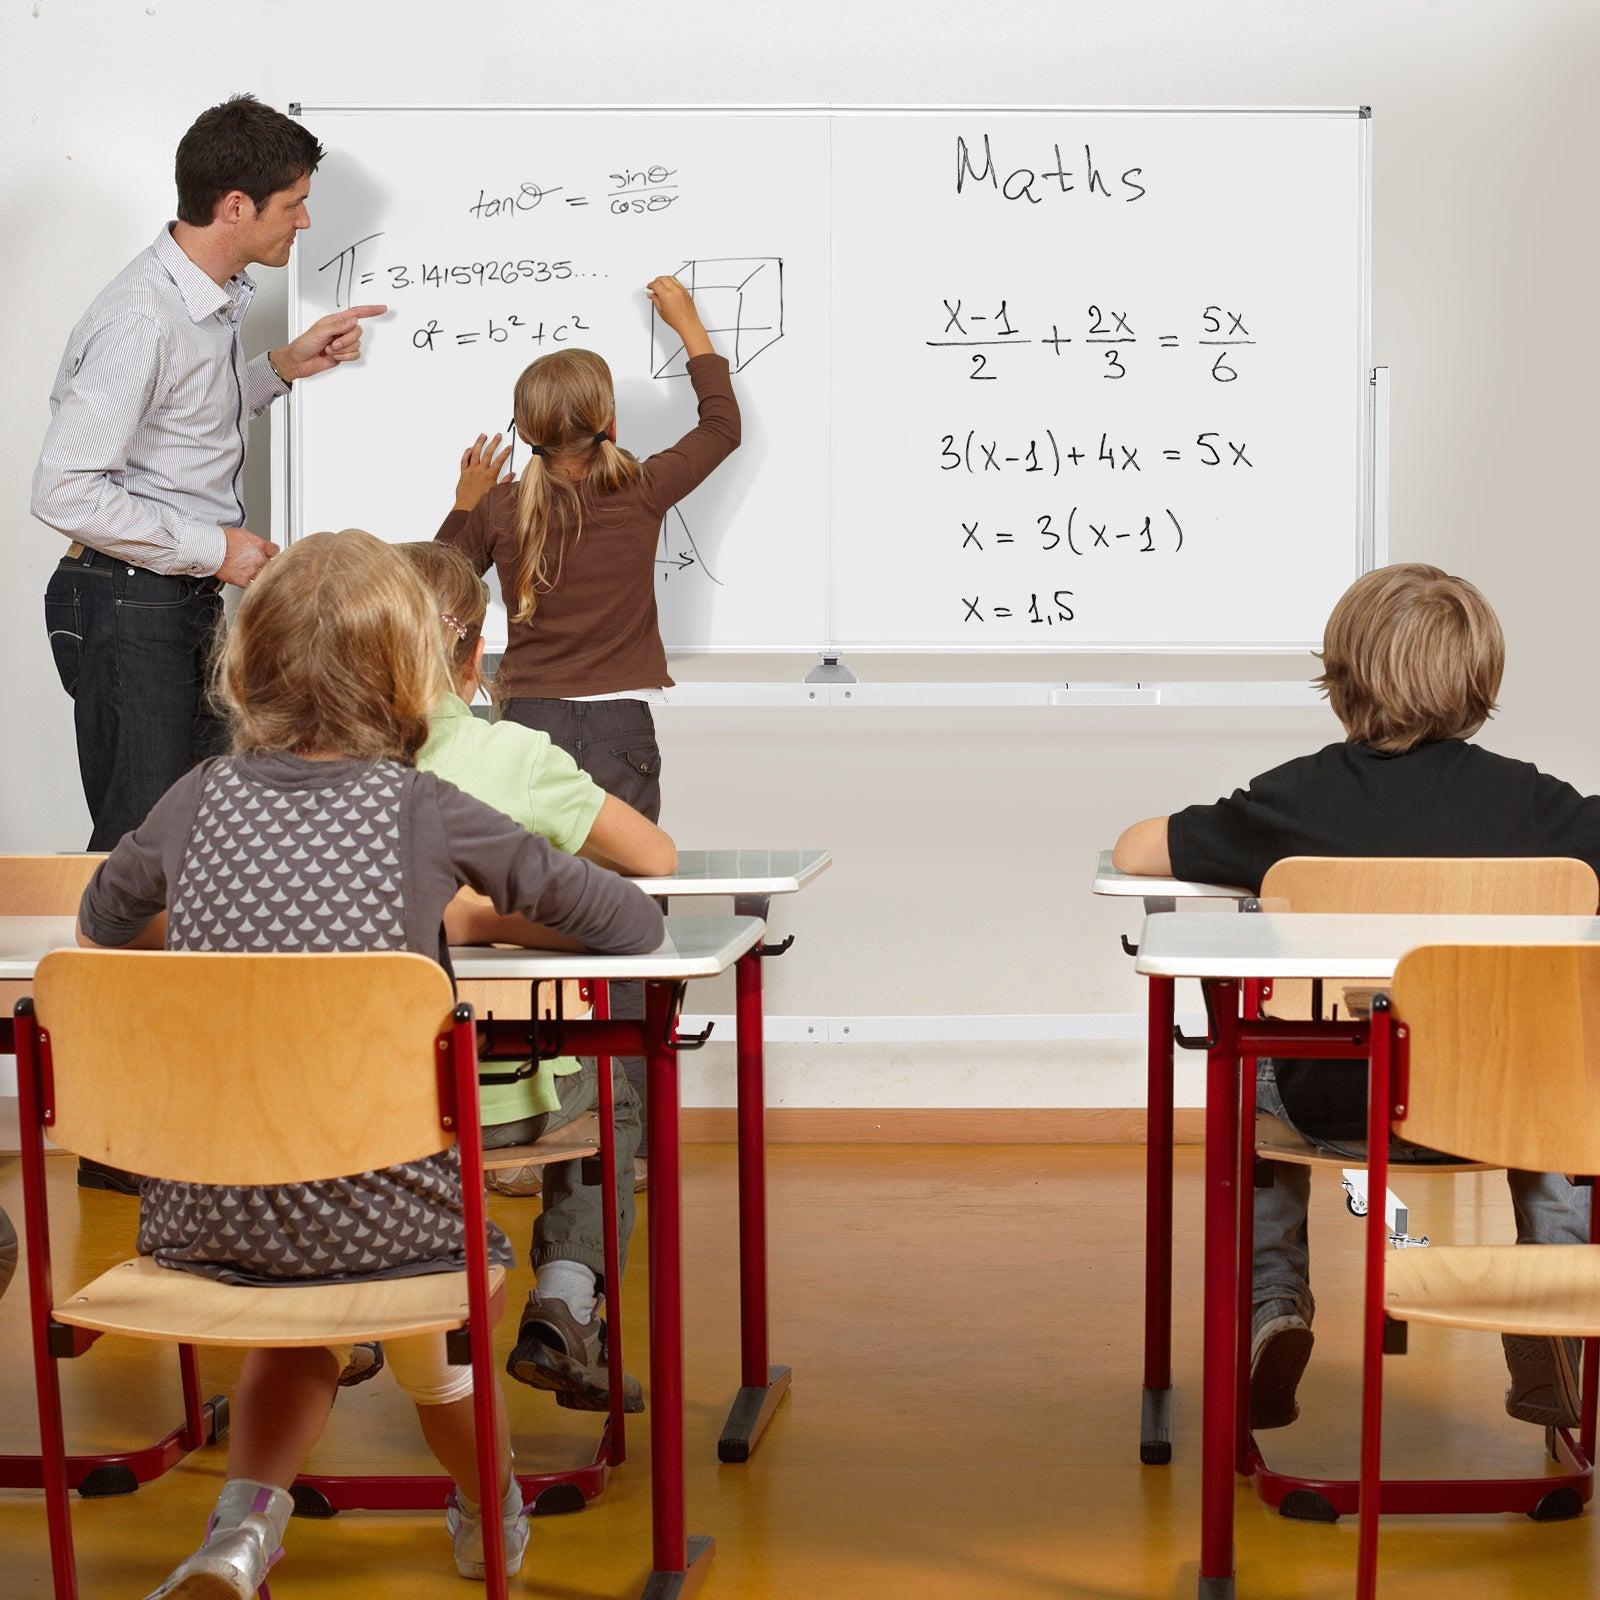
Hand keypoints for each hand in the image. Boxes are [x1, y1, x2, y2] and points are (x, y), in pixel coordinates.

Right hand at [216, 527, 278, 587]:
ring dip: (255, 574)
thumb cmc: (220, 539)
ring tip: (245, 570)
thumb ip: (254, 543)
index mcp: (260, 545)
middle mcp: (259, 558)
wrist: (209, 548)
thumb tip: (256, 546)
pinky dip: (246, 582)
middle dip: (263, 564)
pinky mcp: (244, 580)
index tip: (268, 555)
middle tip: (253, 563)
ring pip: (262, 576)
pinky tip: (240, 576)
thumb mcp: (242, 534)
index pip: (275, 551)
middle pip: (270, 565)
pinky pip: (251, 584)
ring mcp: (252, 570)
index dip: (270, 553)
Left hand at [272, 304, 387, 381]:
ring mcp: (343, 343)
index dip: (370, 310)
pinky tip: (335, 356)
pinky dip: (346, 357)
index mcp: (335, 321)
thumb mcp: (320, 331)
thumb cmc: (304, 344)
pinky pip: (355, 354)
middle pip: (357, 331)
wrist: (300, 361)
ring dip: (343, 349)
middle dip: (346, 340)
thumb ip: (339, 325)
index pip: (356, 313)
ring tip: (330, 350)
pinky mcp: (344, 354)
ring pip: (356, 344)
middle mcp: (341, 330)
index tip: (381, 309)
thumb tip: (354, 320)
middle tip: (333, 344)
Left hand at [455, 433, 514, 509]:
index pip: (500, 460)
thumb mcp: (496, 492)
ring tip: (483, 436)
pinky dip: (467, 452)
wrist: (467, 507)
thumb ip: (505, 482)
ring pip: (475, 452)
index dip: (505, 452)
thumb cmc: (480, 502)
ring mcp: (471, 470)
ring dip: (480, 442)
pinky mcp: (463, 473)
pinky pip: (464, 459)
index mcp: (490, 475)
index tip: (509, 447)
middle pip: (488, 452)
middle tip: (498, 436)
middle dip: (494, 442)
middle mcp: (480, 470)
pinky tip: (470, 448)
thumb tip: (512, 475)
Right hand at [646, 275, 712, 357]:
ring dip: (664, 279)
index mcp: (667, 296)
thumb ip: (655, 300)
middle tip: (653, 287)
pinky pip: (677, 282)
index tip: (649, 288)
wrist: (688, 324)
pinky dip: (671, 282)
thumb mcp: (661, 311)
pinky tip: (668, 288)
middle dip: (656, 281)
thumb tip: (651, 294)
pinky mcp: (686, 291)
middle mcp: (675, 290)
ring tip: (661, 286)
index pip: (656, 284)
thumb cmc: (677, 321)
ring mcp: (681, 290)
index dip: (650, 285)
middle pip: (662, 278)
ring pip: (670, 277)